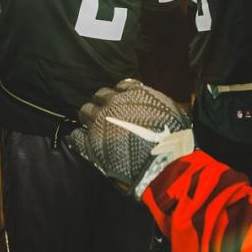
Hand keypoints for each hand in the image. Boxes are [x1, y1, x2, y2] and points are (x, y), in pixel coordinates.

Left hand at [65, 79, 193, 198]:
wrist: (164, 164)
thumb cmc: (174, 139)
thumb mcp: (176, 111)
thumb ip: (164, 101)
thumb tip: (169, 97)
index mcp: (135, 94)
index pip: (120, 87)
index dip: (120, 96)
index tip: (121, 103)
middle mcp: (115, 104)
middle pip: (99, 96)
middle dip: (102, 104)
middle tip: (106, 116)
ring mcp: (100, 123)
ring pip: (84, 111)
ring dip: (89, 118)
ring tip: (91, 126)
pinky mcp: (91, 144)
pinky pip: (76, 136)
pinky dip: (77, 137)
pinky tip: (79, 140)